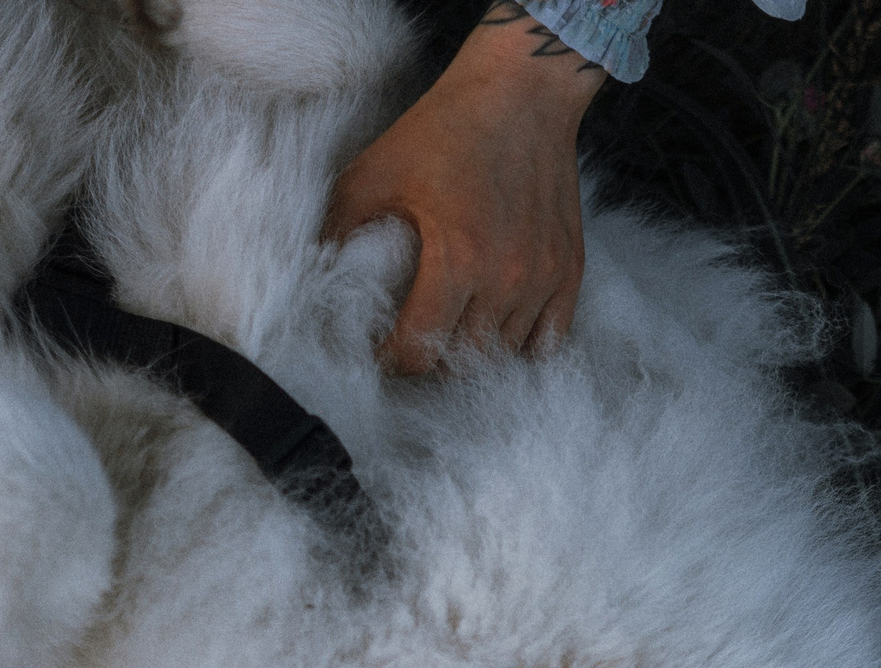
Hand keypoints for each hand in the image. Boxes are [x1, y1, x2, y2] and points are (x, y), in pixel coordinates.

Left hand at [323, 3, 605, 373]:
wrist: (521, 92)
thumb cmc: (445, 128)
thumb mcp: (372, 173)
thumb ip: (338, 232)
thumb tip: (311, 281)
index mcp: (457, 260)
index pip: (420, 352)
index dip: (391, 360)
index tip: (377, 351)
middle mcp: (507, 278)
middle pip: (463, 362)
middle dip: (430, 359)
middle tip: (409, 340)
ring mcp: (544, 277)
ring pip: (505, 354)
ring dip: (473, 351)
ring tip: (449, 330)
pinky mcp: (569, 269)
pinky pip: (549, 339)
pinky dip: (521, 343)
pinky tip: (496, 325)